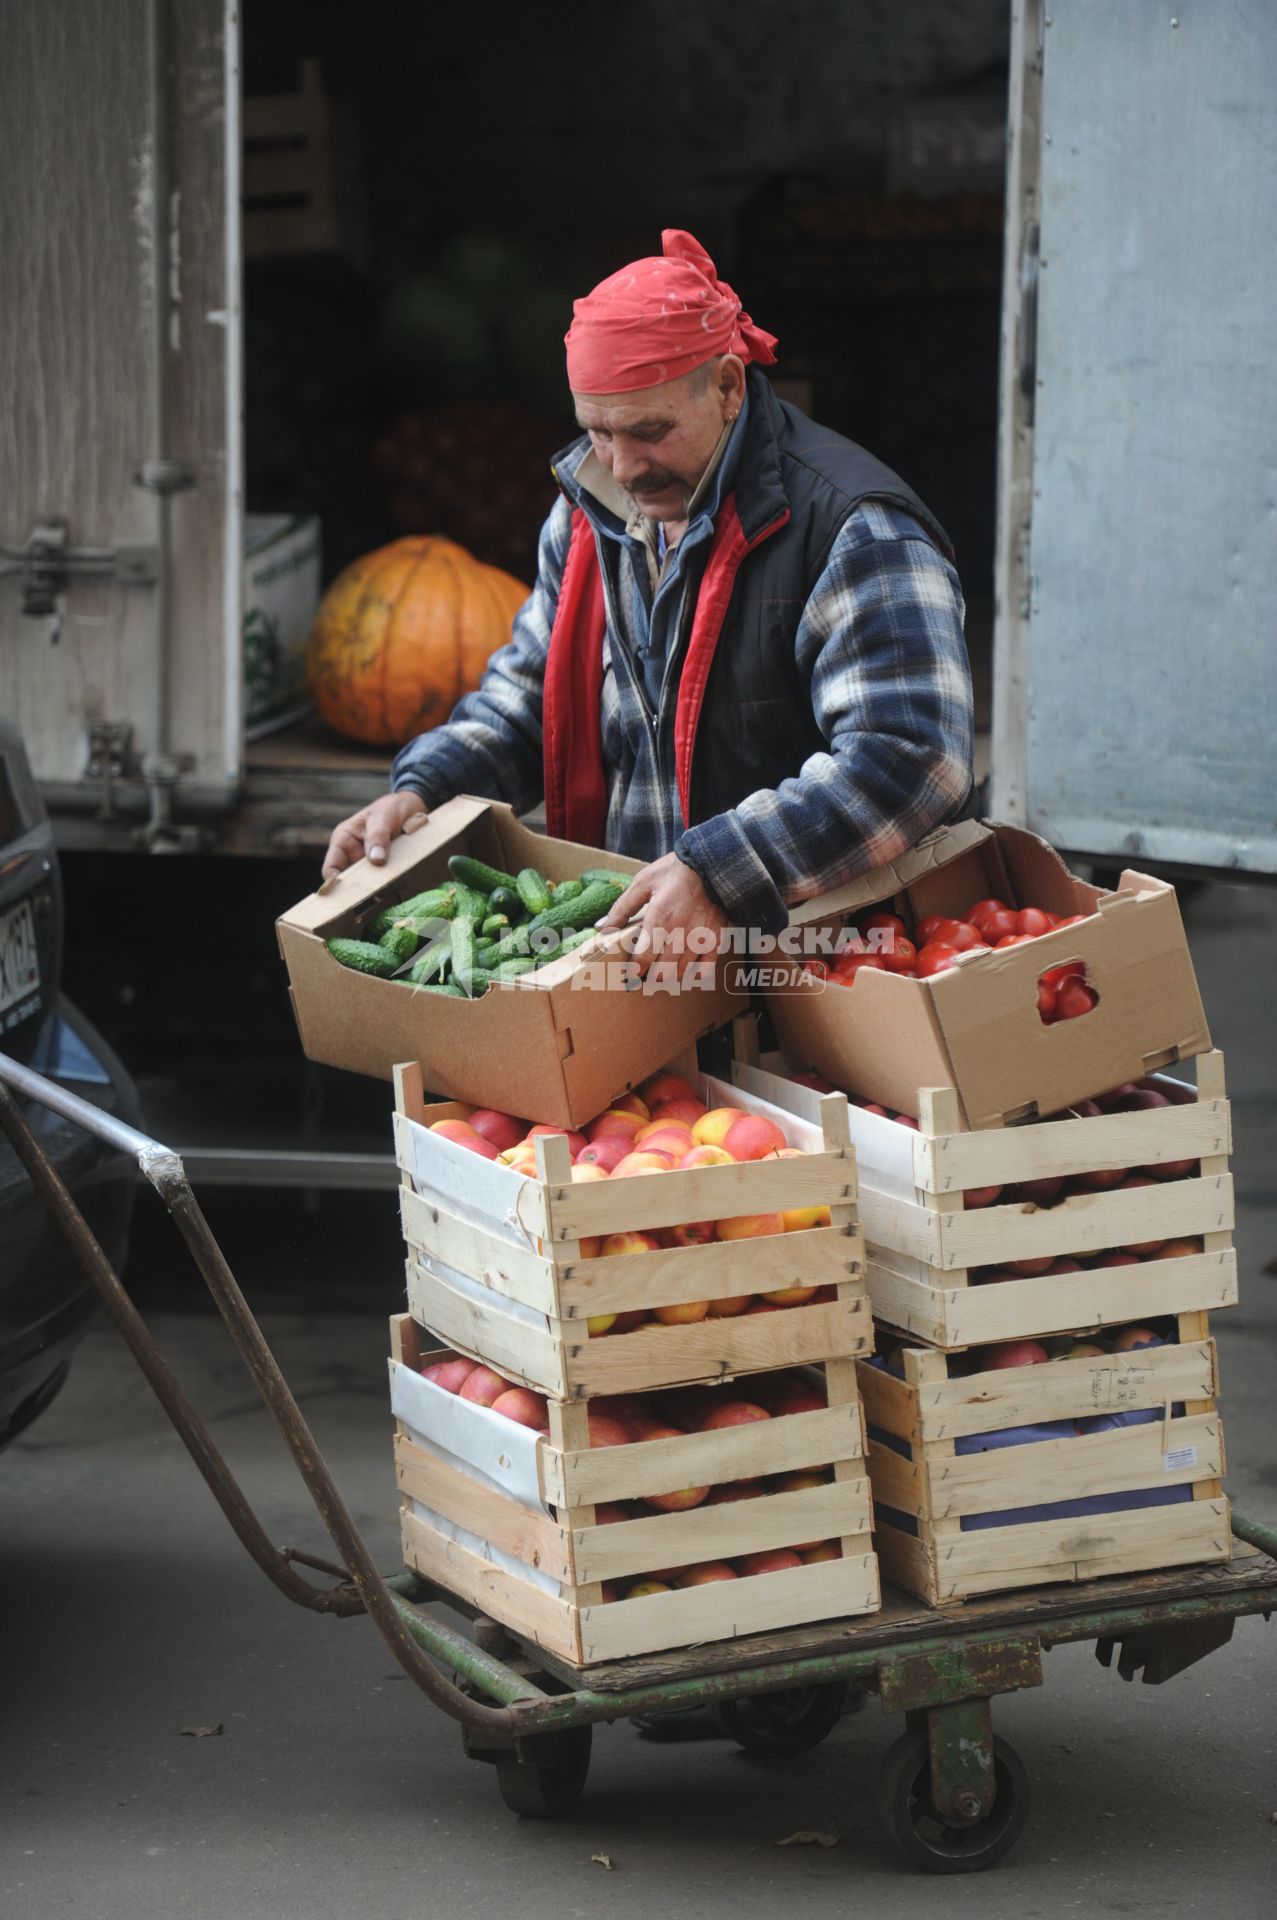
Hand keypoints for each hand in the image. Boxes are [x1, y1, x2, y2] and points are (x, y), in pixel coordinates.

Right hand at [322, 792, 429, 878]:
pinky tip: (407, 873)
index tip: (350, 890)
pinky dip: (397, 882)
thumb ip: (378, 835)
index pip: (330, 869)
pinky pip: (389, 884)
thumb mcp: (383, 815)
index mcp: (343, 841)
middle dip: (365, 888)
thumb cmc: (391, 807)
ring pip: (372, 887)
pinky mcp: (387, 872)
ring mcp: (371, 866)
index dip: (335, 884)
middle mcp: (354, 857)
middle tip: (381, 886)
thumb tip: (375, 860)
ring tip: (400, 874)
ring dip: (385, 885)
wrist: (414, 808)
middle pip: (351, 883)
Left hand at [595, 852, 729, 977]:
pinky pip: (707, 966)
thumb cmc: (674, 871)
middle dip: (651, 977)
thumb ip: (622, 908)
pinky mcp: (716, 937)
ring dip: (670, 976)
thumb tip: (602, 928)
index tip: (630, 977)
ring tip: (662, 974)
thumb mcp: (642, 883)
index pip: (643, 958)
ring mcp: (700, 938)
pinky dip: (696, 973)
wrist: (710, 863)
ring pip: (683, 972)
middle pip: (663, 971)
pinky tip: (688, 972)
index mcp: (659, 920)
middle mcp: (680, 934)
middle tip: (645, 977)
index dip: (635, 972)